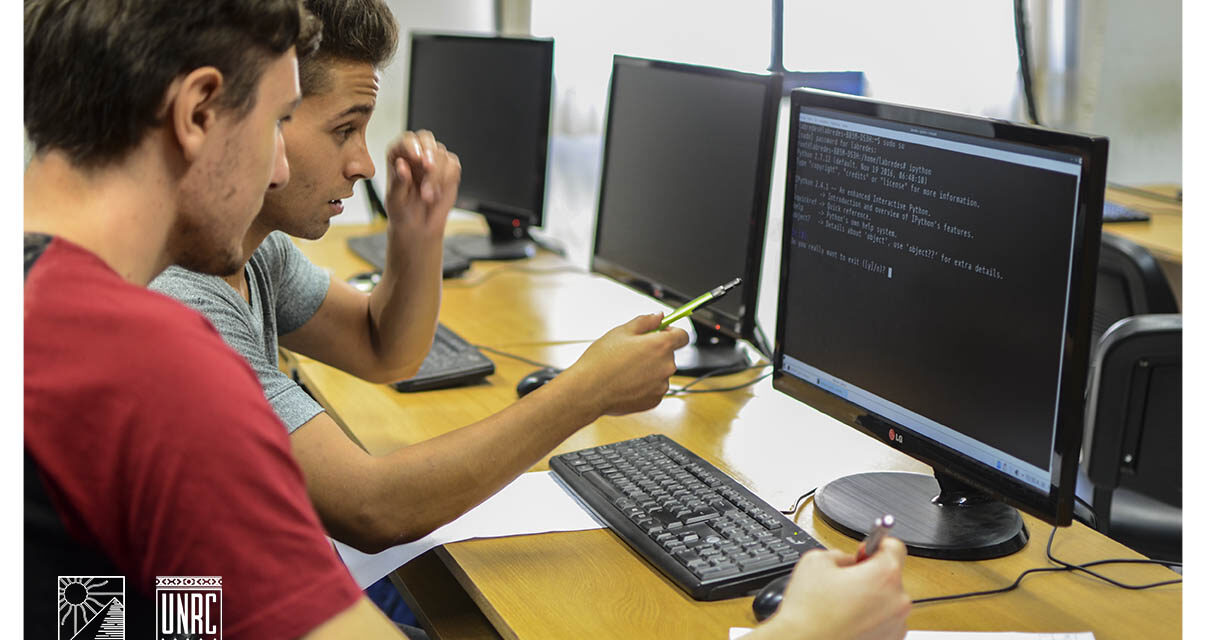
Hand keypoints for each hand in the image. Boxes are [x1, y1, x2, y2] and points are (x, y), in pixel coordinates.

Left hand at [383, 130, 460, 242]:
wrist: (418, 226)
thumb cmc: (402, 211)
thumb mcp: (395, 199)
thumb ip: (399, 182)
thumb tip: (402, 165)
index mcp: (397, 154)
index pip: (406, 140)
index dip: (412, 145)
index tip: (417, 158)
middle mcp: (416, 153)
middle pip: (426, 140)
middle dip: (430, 154)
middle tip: (429, 169)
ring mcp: (434, 160)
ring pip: (441, 155)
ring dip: (437, 176)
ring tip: (428, 197)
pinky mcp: (449, 169)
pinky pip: (453, 167)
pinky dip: (447, 181)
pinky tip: (437, 194)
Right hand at [559, 314, 688, 417]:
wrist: (589, 391)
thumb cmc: (602, 361)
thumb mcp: (621, 331)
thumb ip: (645, 321)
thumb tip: (659, 317)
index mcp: (661, 345)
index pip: (682, 335)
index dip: (671, 332)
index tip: (660, 332)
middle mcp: (667, 366)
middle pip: (669, 354)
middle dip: (655, 351)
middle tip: (632, 352)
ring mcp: (662, 386)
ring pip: (660, 372)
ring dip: (649, 369)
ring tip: (625, 370)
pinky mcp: (654, 400)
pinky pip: (654, 388)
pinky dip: (644, 385)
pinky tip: (626, 382)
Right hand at [763, 537, 909, 639]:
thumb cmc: (809, 612)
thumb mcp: (816, 560)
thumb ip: (840, 553)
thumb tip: (847, 561)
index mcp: (884, 576)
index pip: (895, 546)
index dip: (877, 544)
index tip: (866, 550)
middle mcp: (897, 601)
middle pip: (891, 575)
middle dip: (869, 574)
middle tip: (844, 580)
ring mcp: (896, 625)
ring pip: (887, 600)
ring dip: (870, 598)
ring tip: (842, 605)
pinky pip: (884, 621)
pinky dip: (869, 618)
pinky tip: (846, 620)